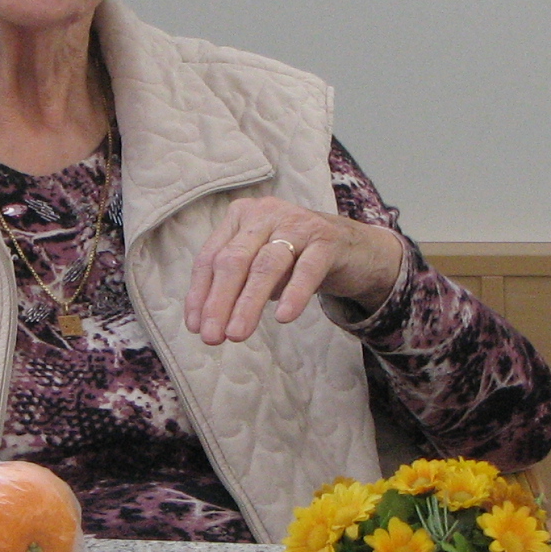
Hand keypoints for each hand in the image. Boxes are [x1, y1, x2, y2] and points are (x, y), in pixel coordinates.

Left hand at [185, 196, 405, 345]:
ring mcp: (298, 223)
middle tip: (212, 337)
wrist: (355, 249)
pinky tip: (283, 317)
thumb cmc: (296, 259)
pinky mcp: (327, 239)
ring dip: (248, 303)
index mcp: (241, 217)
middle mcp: (266, 213)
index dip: (200, 293)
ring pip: (266, 265)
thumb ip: (236, 285)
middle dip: (219, 301)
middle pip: (234, 260)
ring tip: (237, 334)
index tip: (195, 327)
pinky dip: (294, 293)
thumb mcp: (260, 268)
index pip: (211, 257)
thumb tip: (206, 322)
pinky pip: (307, 269)